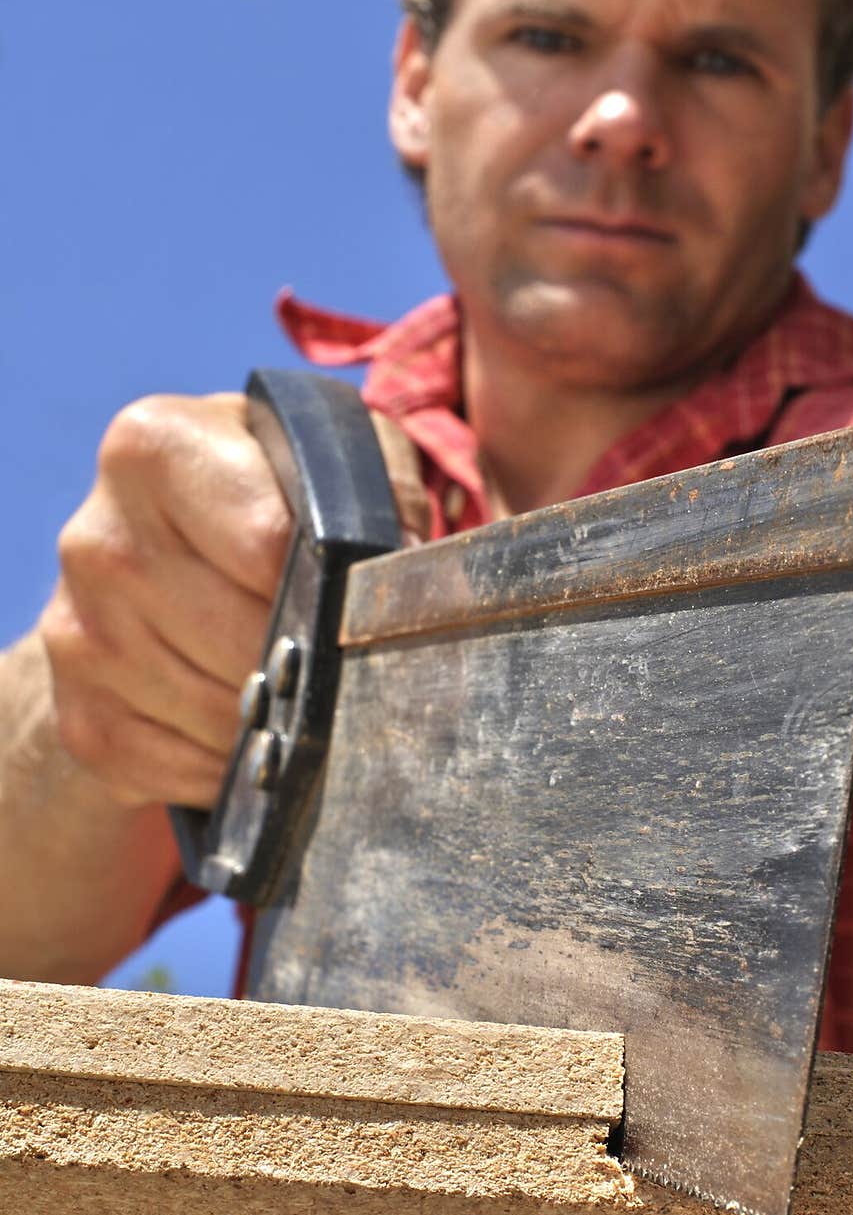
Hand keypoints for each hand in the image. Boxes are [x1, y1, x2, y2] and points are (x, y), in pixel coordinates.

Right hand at [39, 393, 432, 812]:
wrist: (151, 569)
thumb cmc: (265, 502)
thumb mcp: (326, 463)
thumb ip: (381, 488)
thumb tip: (416, 570)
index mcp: (154, 446)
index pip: (266, 542)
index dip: (328, 585)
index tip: (358, 599)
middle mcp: (96, 535)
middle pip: (242, 640)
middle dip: (306, 664)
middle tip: (338, 660)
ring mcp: (74, 632)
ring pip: (216, 715)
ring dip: (275, 724)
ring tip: (294, 695)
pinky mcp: (79, 715)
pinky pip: (179, 768)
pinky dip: (233, 768)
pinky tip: (249, 736)